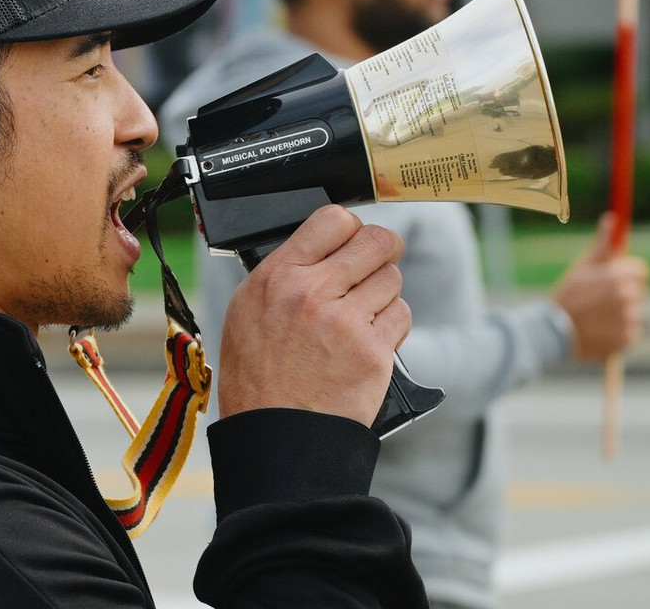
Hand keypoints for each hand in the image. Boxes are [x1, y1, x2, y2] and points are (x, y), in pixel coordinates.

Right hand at [216, 206, 410, 424]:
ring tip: (363, 310)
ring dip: (384, 290)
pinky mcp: (374, 352)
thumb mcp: (248, 309)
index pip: (332, 219)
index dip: (349, 226)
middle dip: (382, 248)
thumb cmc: (257, 374)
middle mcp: (313, 292)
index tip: (351, 237)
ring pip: (392, 278)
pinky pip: (401, 315)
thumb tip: (317, 248)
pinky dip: (391, 324)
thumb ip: (284, 273)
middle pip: (376, 241)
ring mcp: (347, 322)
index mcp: (278, 276)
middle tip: (378, 258)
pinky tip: (369, 337)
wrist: (276, 430)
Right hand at [552, 213, 649, 361]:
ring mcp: (630, 319)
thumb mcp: (582, 267)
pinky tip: (599, 328)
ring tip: (595, 315)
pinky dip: (618, 330)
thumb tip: (612, 219)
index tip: (611, 278)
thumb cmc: (567, 295)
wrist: (553, 333)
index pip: (640, 270)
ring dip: (620, 312)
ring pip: (633, 311)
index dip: (626, 272)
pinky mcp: (629, 338)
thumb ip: (603, 245)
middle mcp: (628, 298)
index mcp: (618, 277)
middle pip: (637, 291)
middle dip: (622, 292)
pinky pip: (630, 330)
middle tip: (597, 299)